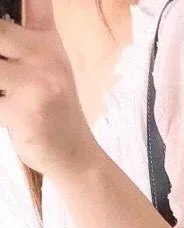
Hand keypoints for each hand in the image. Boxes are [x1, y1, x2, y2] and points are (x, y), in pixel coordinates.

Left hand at [0, 0, 98, 176]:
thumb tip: (11, 19)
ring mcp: (35, 83)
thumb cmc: (52, 109)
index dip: (20, 2)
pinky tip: (7, 113)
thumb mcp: (48, 64)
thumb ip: (29, 31)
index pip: (34, 3)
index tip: (2, 11)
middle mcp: (45, 57)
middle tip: (5, 75)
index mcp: (48, 42)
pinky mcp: (22, 110)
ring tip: (7, 94)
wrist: (76, 156)